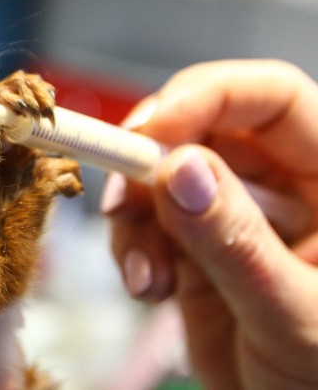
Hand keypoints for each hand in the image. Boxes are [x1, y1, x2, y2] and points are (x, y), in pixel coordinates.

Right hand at [103, 60, 317, 388]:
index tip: (147, 132)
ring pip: (161, 178)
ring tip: (141, 277)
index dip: (206, 98)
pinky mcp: (194, 246)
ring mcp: (231, 215)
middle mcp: (279, 186)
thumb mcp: (294, 315)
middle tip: (120, 202)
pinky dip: (130, 249)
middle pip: (200, 130)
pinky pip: (146, 223)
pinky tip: (145, 289)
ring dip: (135, 220)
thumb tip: (179, 168)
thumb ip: (236, 242)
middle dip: (149, 165)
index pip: (270, 99)